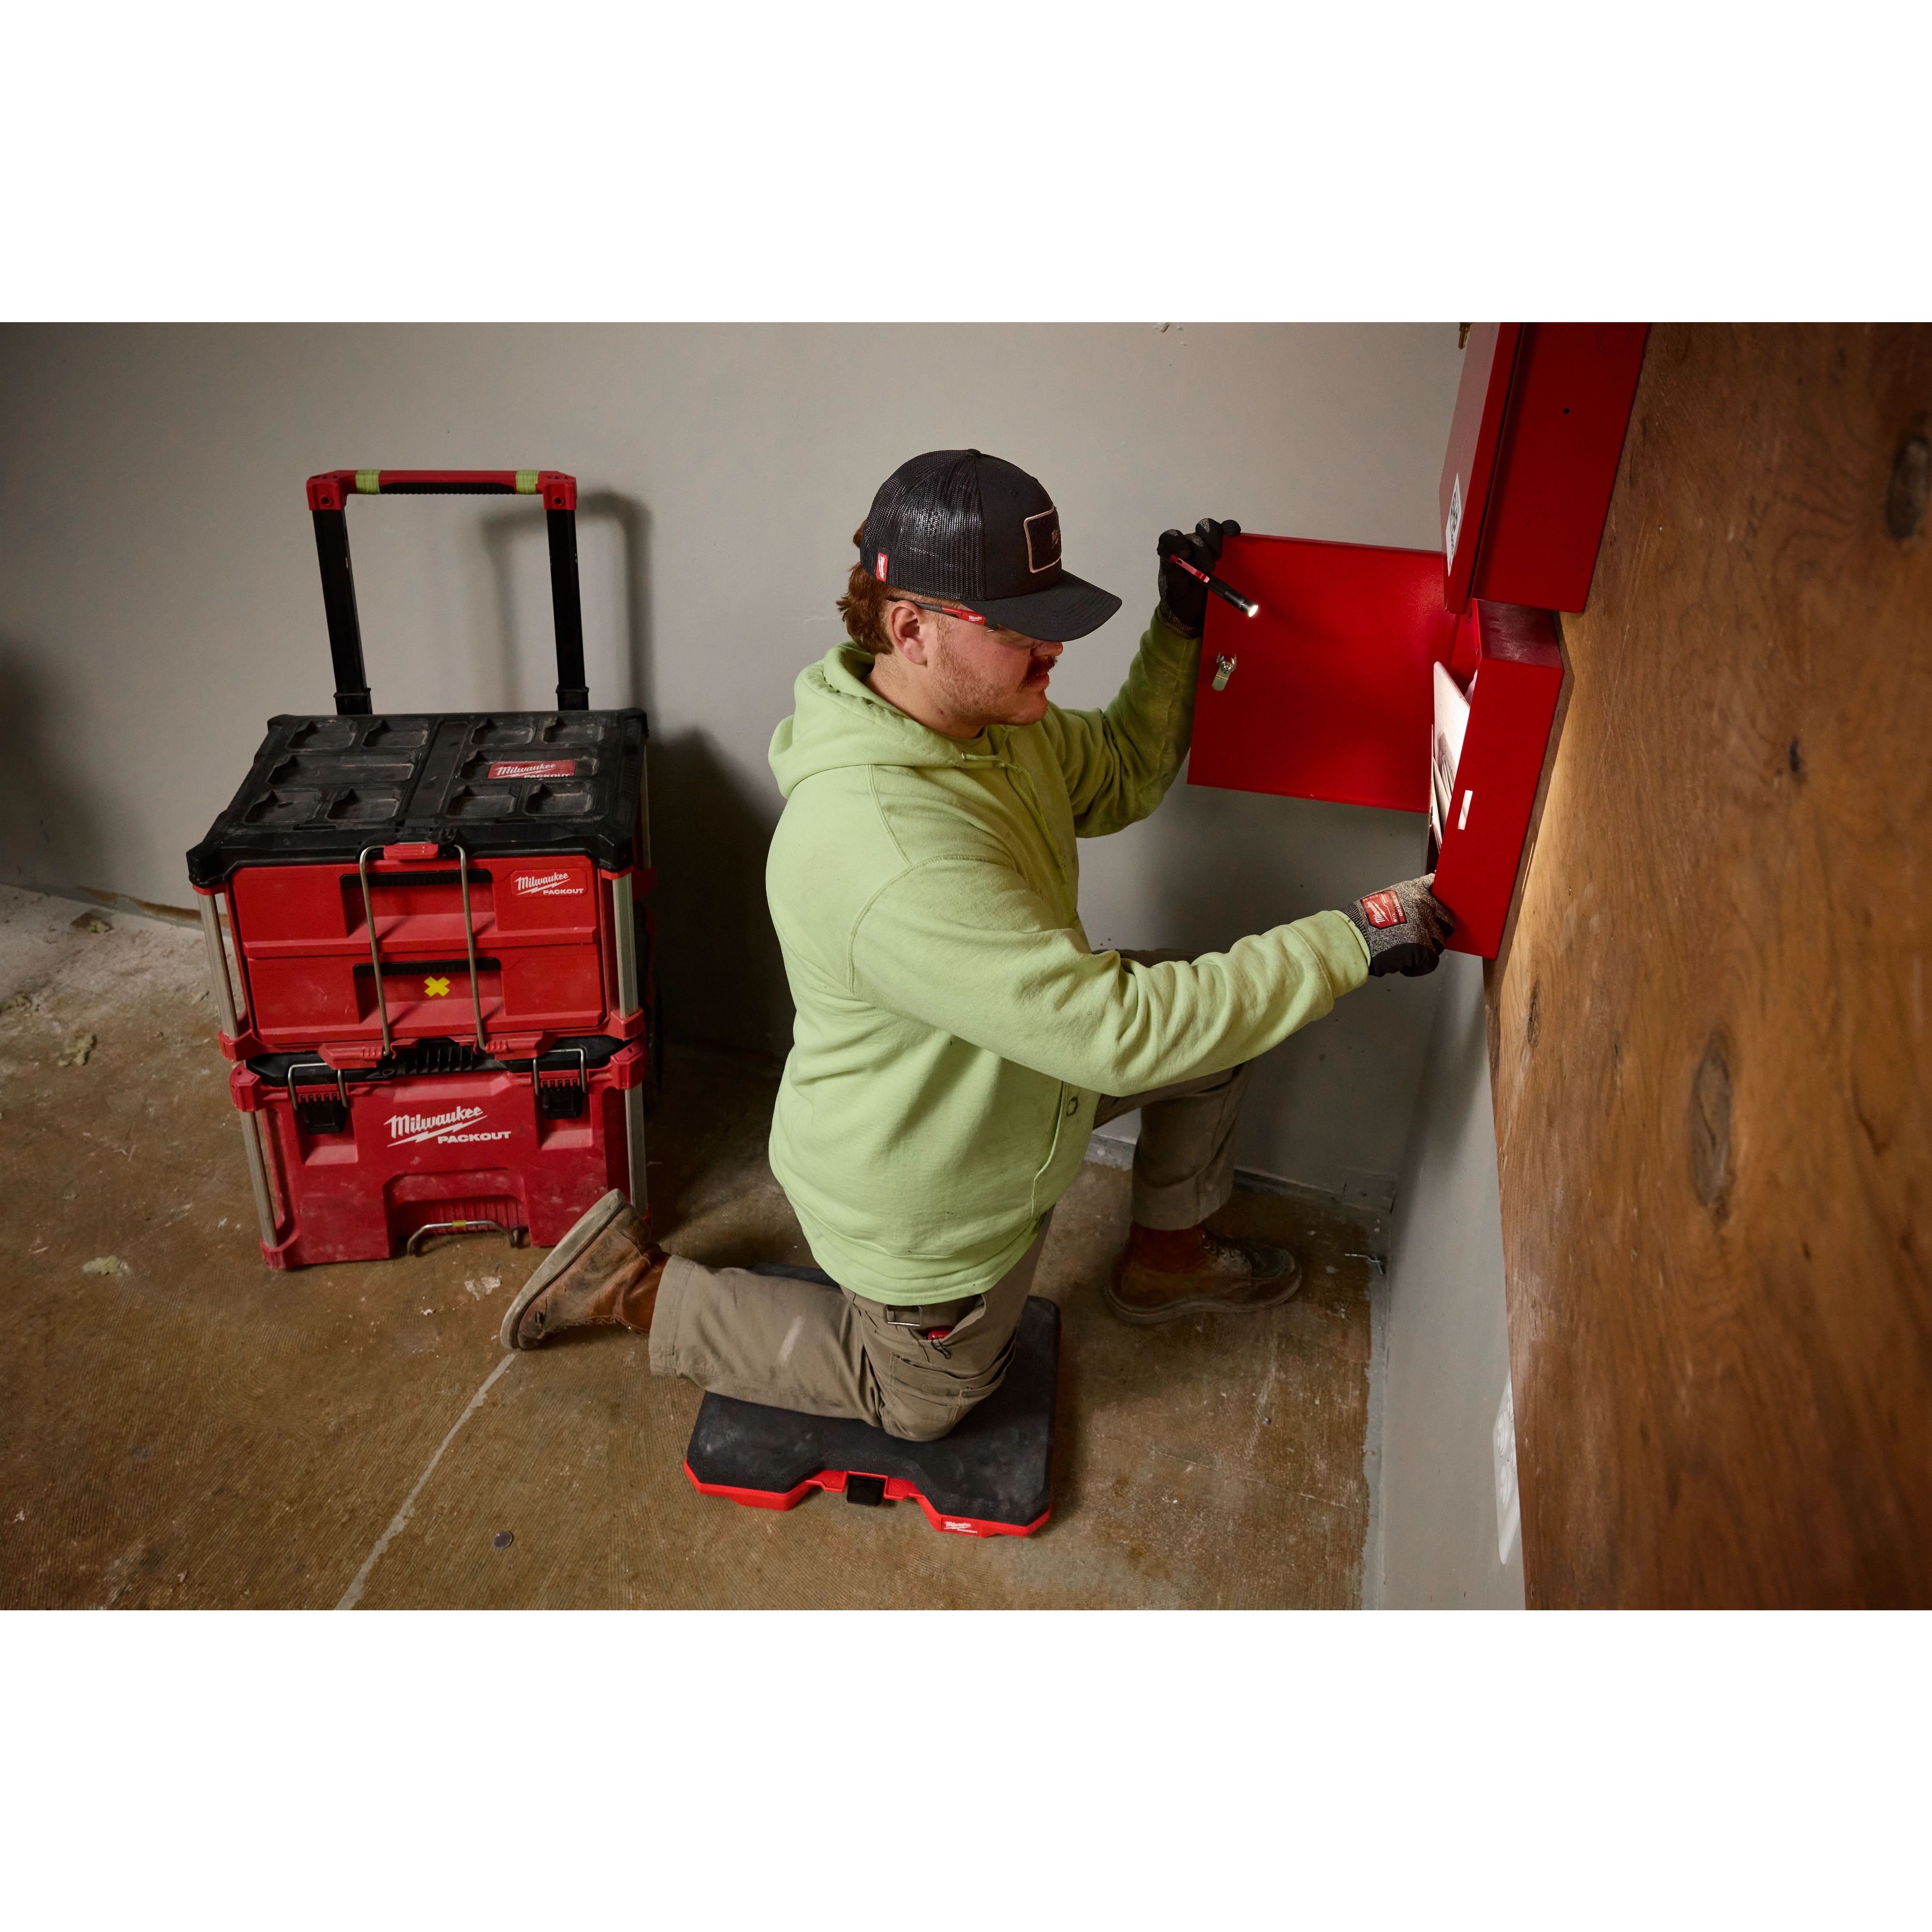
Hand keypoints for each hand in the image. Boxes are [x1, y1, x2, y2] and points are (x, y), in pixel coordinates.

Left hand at [1157, 518, 1240, 636]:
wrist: (1197, 615)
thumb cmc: (1183, 603)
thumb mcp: (1177, 596)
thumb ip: (1175, 581)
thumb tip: (1175, 564)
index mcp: (1171, 555)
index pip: (1169, 538)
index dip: (1176, 541)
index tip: (1185, 554)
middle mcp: (1187, 546)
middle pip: (1193, 534)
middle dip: (1201, 548)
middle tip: (1208, 567)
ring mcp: (1204, 544)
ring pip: (1207, 528)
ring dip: (1214, 539)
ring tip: (1218, 557)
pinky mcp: (1221, 545)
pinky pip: (1225, 530)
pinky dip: (1229, 528)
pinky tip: (1234, 533)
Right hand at [1344, 874, 1455, 976]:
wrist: (1352, 938)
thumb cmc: (1361, 922)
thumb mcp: (1384, 900)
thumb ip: (1405, 903)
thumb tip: (1416, 912)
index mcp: (1412, 890)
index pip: (1435, 884)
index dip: (1441, 896)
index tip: (1441, 902)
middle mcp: (1424, 904)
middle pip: (1447, 920)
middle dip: (1437, 931)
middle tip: (1421, 939)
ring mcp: (1425, 925)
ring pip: (1440, 943)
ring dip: (1426, 950)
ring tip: (1405, 953)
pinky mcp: (1424, 947)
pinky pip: (1431, 961)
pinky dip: (1418, 967)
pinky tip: (1404, 965)